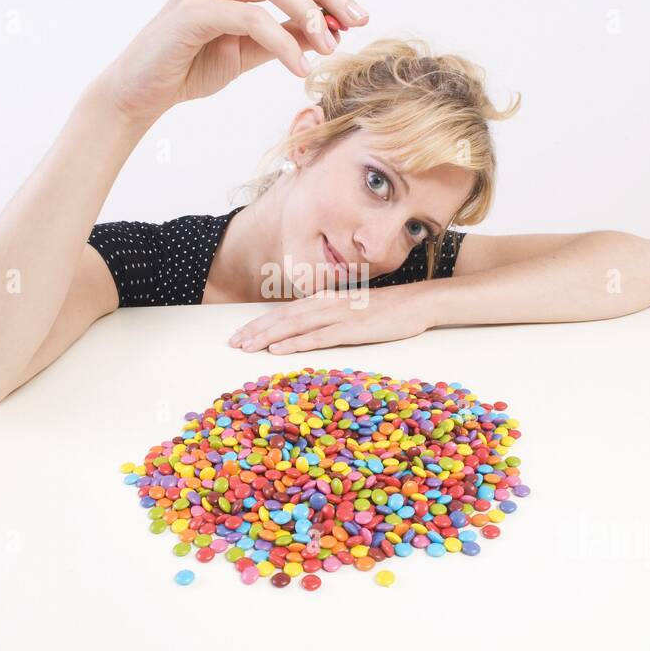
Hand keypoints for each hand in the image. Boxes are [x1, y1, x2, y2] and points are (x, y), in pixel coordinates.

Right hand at [99, 0, 368, 126]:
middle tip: (356, 22)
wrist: (142, 92)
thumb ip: (285, 35)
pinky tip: (299, 66)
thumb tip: (328, 31)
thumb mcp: (249, 51)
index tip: (357, 16)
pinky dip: (282, 40)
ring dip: (308, 12)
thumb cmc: (190, 66)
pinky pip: (250, 17)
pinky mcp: (191, 11)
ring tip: (329, 47)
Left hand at [227, 284, 434, 354]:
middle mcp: (326, 304)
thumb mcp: (351, 311)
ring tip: (247, 347)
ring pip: (294, 326)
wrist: (416, 303)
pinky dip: (295, 343)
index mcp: (324, 300)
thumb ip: (328, 318)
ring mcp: (338, 316)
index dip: (259, 324)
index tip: (239, 335)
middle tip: (233, 343)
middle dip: (255, 331)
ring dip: (268, 337)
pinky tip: (279, 350)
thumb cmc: (385, 311)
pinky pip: (318, 337)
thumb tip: (306, 332)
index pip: (284, 312)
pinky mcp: (351, 329)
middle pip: (282, 318)